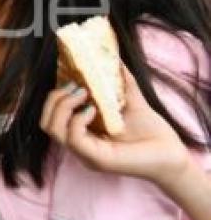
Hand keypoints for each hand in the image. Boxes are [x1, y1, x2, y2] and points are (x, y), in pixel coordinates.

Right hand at [40, 65, 190, 185]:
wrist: (173, 156)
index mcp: (83, 133)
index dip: (55, 97)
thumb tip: (116, 60)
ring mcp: (85, 154)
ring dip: (63, 106)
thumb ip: (122, 84)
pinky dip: (78, 119)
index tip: (73, 80)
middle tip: (75, 87)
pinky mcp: (97, 159)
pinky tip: (93, 109)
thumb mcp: (132, 103)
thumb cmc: (153, 134)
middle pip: (45, 123)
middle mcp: (79, 145)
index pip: (50, 117)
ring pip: (52, 129)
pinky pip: (73, 137)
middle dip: (54, 100)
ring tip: (83, 94)